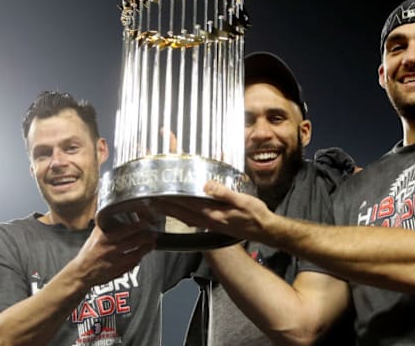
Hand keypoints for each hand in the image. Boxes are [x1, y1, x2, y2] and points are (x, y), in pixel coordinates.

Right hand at [74, 218, 155, 286]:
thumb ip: (106, 225)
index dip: (138, 226)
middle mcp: (109, 250)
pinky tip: (142, 254)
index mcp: (104, 239)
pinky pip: (133, 265)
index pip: (124, 230)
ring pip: (136, 254)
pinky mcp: (118, 272)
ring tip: (152, 243)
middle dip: (146, 237)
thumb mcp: (95, 235)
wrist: (81, 272)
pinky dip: (139, 259)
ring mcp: (114, 262)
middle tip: (154, 233)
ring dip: (146, 248)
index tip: (146, 222)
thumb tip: (115, 211)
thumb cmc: (89, 252)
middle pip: (133, 242)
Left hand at [152, 180, 274, 241]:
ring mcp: (210, 224)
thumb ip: (224, 192)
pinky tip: (179, 214)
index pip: (186, 202)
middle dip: (165, 204)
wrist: (265, 230)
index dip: (171, 195)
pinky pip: (193, 220)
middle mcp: (208, 220)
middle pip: (180, 211)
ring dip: (170, 211)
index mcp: (212, 213)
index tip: (157, 191)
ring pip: (184, 217)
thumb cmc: (256, 214)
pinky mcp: (214, 225)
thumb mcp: (242, 200)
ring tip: (158, 205)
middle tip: (149, 198)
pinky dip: (182, 216)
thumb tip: (206, 184)